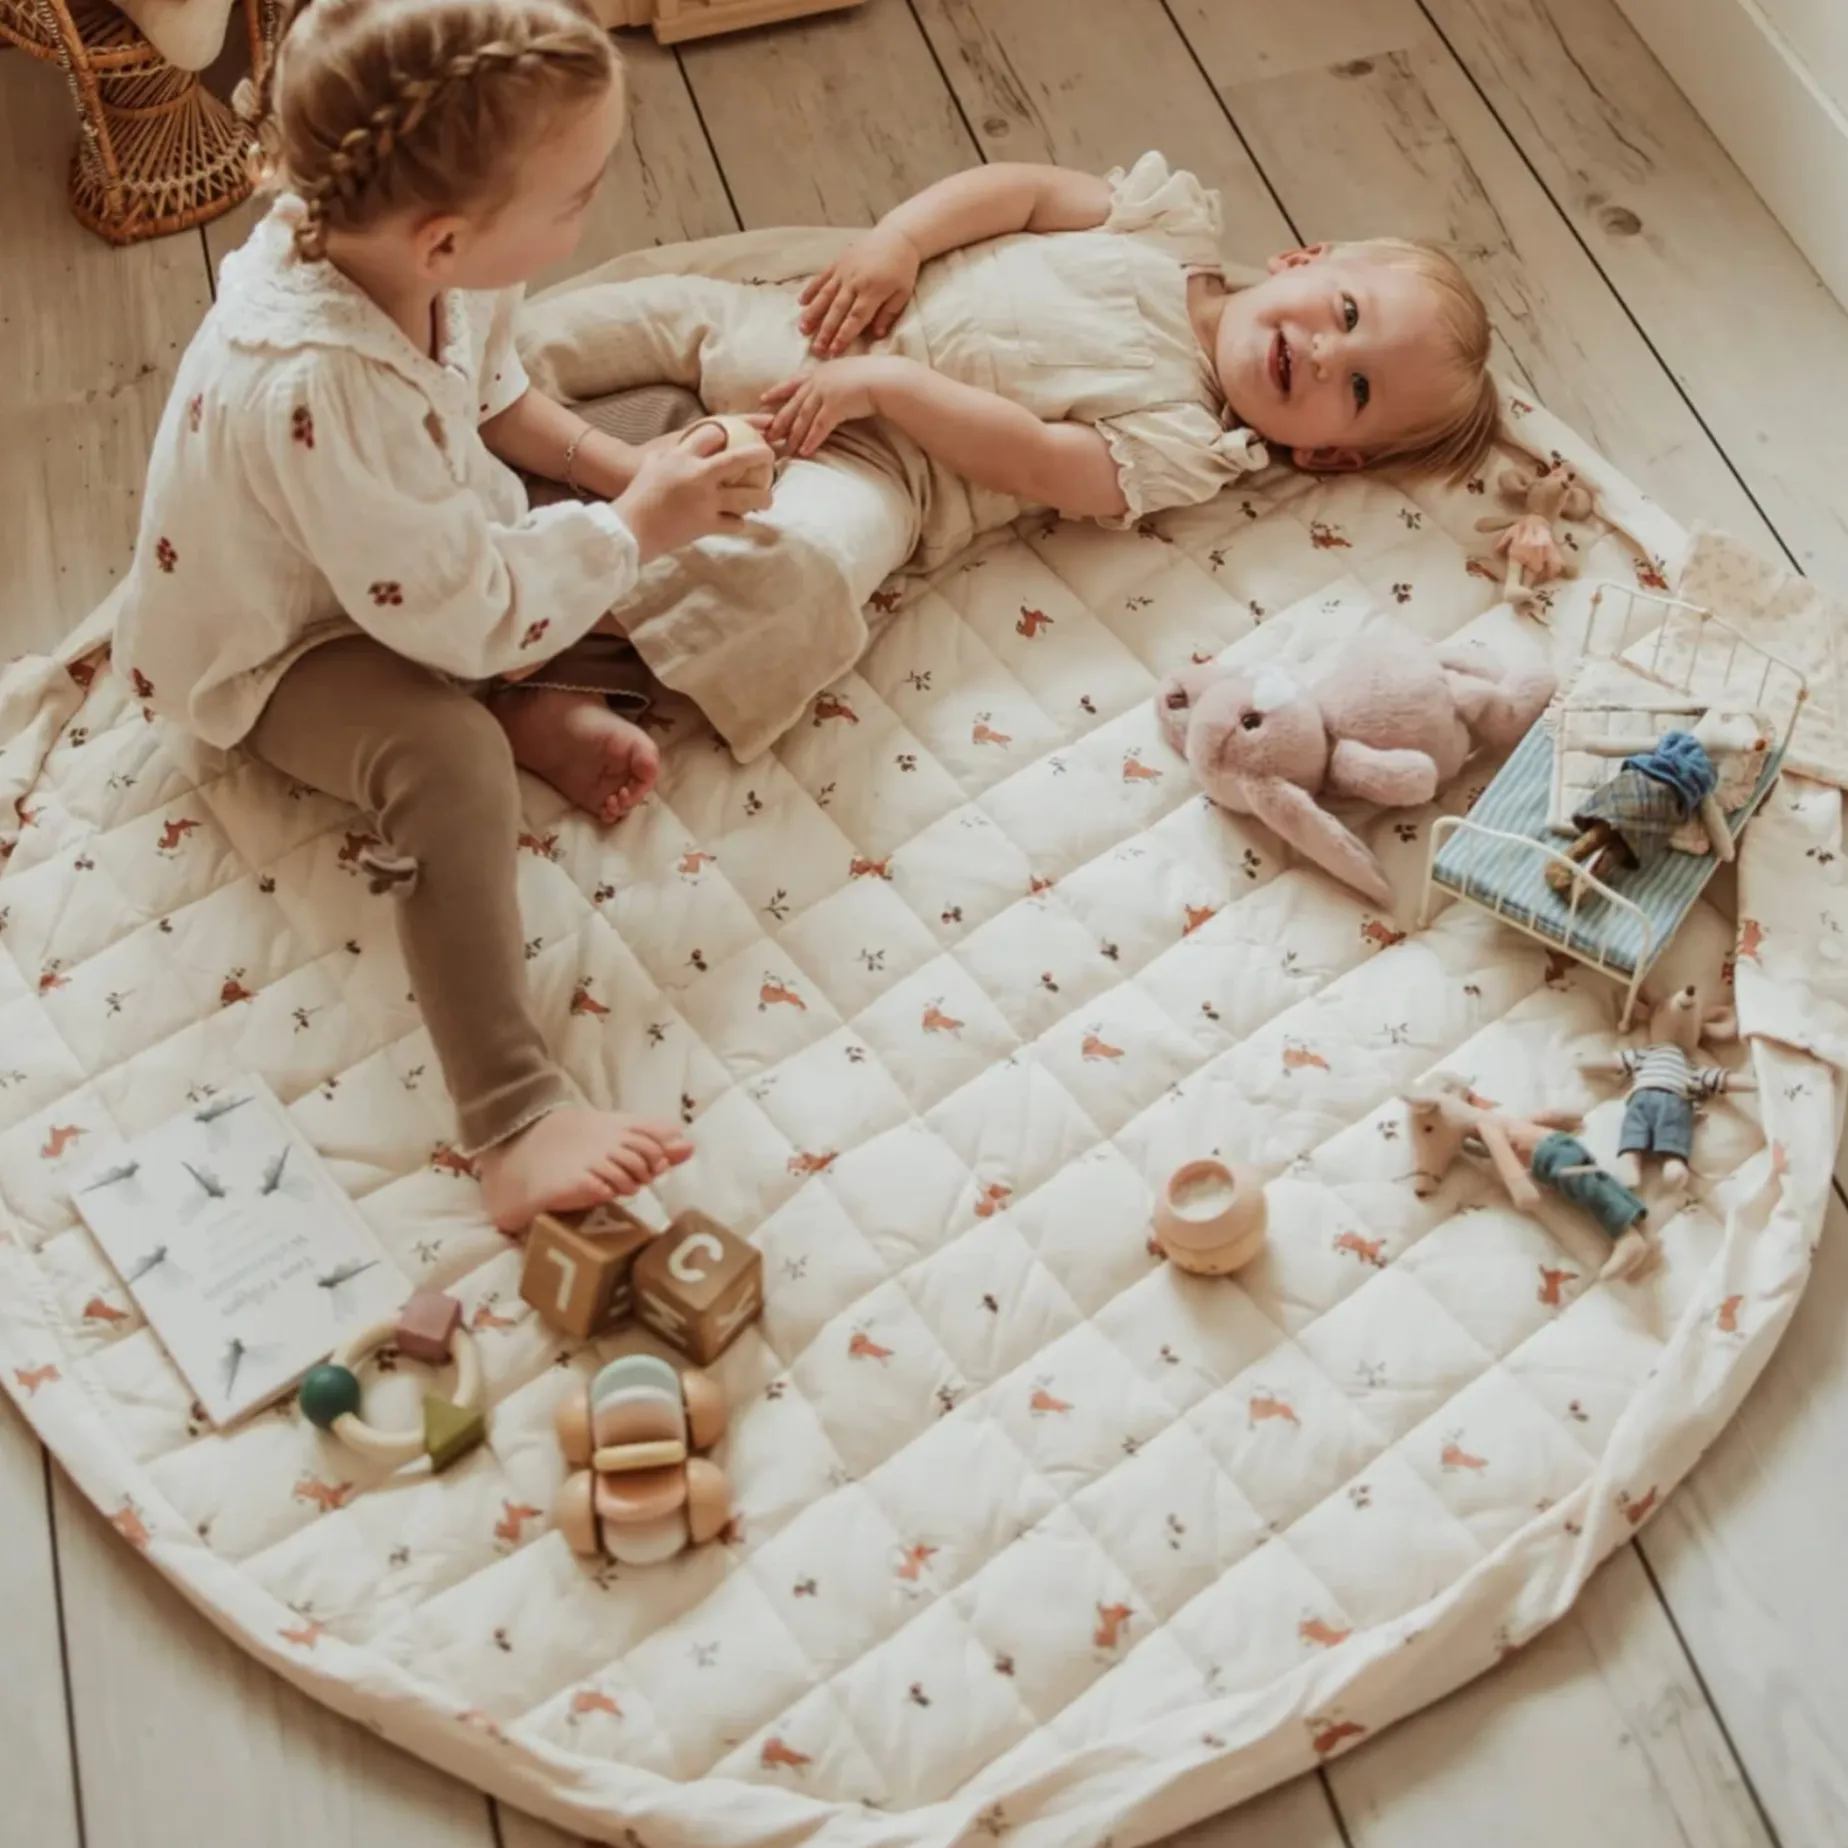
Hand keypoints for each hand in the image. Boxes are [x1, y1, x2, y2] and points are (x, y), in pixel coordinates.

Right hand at [614, 421, 771, 559]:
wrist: (631, 529)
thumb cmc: (638, 496)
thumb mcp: (651, 466)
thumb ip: (668, 455)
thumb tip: (676, 449)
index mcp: (682, 456)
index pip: (713, 432)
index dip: (729, 432)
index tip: (737, 435)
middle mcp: (697, 475)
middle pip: (739, 459)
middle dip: (761, 454)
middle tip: (770, 457)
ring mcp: (705, 501)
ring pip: (746, 497)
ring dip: (762, 498)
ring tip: (768, 499)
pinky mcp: (707, 524)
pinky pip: (734, 523)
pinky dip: (739, 522)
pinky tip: (740, 521)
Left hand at [762, 357, 895, 458]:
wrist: (887, 379)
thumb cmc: (873, 376)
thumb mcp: (847, 373)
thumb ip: (834, 380)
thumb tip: (831, 389)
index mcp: (820, 371)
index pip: (792, 382)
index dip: (777, 391)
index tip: (763, 398)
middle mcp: (819, 381)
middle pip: (793, 404)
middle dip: (779, 421)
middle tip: (768, 436)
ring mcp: (826, 392)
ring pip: (803, 418)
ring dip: (794, 436)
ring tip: (786, 451)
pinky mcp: (836, 406)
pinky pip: (819, 427)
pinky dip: (811, 440)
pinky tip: (805, 451)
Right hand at [798, 226, 920, 355]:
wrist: (897, 236)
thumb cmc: (902, 268)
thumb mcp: (903, 293)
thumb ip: (888, 314)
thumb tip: (876, 335)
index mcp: (872, 291)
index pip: (855, 319)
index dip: (843, 336)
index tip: (834, 351)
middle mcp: (854, 282)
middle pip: (837, 311)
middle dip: (825, 332)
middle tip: (816, 349)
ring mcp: (844, 271)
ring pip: (825, 295)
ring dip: (813, 314)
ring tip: (802, 330)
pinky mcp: (838, 262)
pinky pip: (822, 277)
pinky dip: (810, 290)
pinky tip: (801, 303)